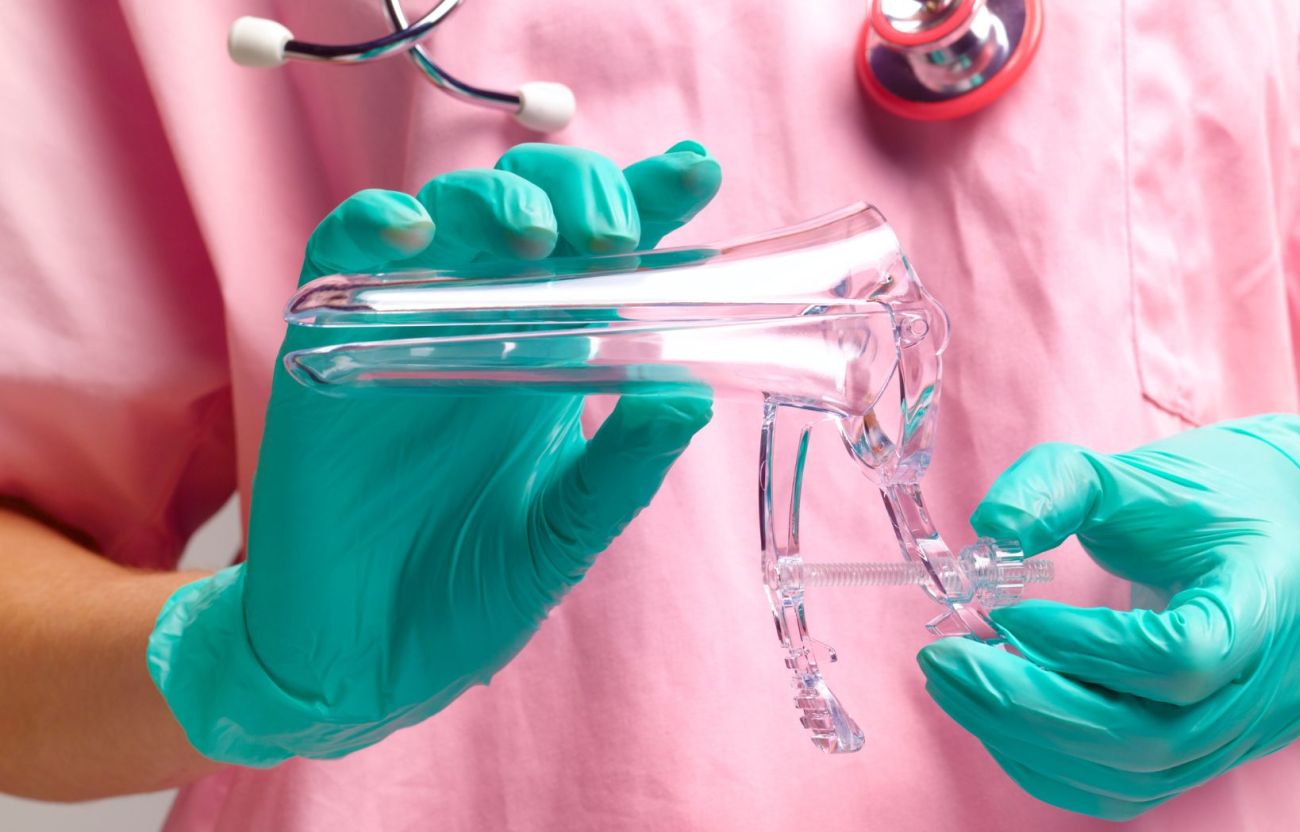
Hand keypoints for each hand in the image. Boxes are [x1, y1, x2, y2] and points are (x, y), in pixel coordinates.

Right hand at [148, 141, 722, 765]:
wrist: (360, 664)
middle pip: (534, 207)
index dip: (650, 201)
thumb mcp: (565, 533)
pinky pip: (336, 260)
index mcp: (554, 357)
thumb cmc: (466, 595)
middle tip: (615, 235)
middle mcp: (483, 327)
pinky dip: (368, 228)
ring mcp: (403, 329)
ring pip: (445, 214)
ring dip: (494, 202)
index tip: (697, 168)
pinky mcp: (323, 351)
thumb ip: (624, 467)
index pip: (607, 255)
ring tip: (536, 233)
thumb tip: (690, 393)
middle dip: (581, 191)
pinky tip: (409, 233)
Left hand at [917, 415, 1299, 819]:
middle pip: (1151, 738)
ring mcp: (1252, 733)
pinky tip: (997, 716)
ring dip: (1028, 739)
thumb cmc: (1217, 498)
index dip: (1084, 647)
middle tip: (945, 661)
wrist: (1289, 531)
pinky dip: (1052, 762)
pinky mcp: (1217, 755)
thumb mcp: (1140, 471)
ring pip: (1135, 777)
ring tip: (958, 684)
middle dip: (1030, 705)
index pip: (1182, 657)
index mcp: (1271, 599)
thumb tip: (991, 527)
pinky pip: (1130, 787)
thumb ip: (1061, 485)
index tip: (1009, 614)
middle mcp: (1275, 685)